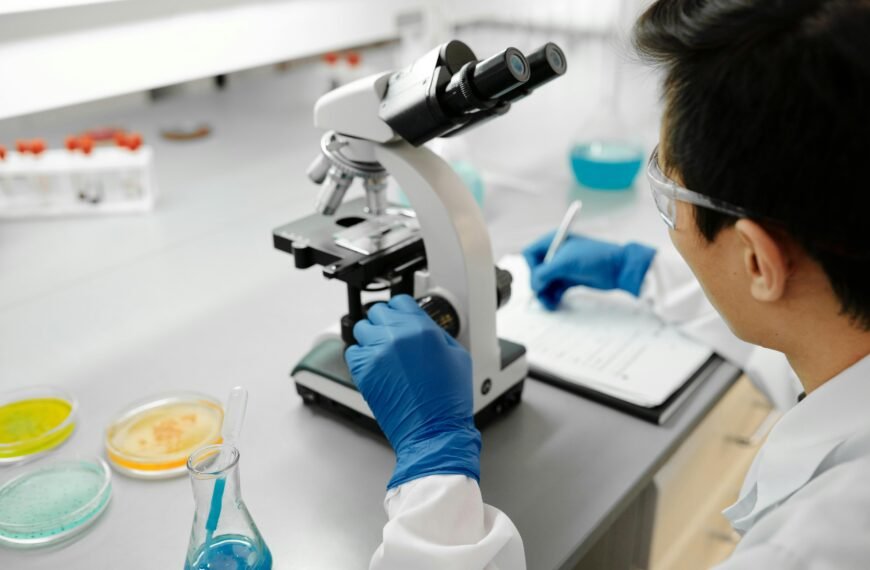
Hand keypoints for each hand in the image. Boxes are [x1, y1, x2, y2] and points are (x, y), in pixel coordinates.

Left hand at [345, 295, 479, 488]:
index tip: (401, 319)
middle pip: (377, 312)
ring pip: (361, 329)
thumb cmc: (447, 400)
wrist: (434, 431)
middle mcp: (396, 336)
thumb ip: (436, 333)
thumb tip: (422, 325)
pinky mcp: (364, 372)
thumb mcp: (457, 355)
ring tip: (382, 352)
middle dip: (385, 322)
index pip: (399, 301)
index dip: (401, 311)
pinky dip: (361, 356)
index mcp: (421, 328)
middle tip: (392, 337)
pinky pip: (352, 352)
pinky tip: (375, 366)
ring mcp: (377, 353)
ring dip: (371, 337)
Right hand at [522, 232, 655, 309]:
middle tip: (543, 296)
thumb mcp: (565, 263)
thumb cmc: (595, 258)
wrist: (619, 268)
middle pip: (536, 271)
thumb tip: (534, 285)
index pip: (530, 253)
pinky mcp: (570, 279)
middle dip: (538, 284)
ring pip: (545, 282)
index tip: (539, 278)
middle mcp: (556, 254)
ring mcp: (563, 267)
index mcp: (554, 241)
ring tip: (549, 304)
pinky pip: (555, 289)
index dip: (531, 267)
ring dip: (544, 293)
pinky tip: (555, 303)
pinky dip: (553, 296)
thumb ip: (545, 273)